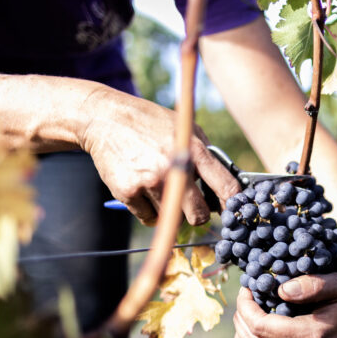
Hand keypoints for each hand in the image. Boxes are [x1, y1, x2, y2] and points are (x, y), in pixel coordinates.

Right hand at [78, 86, 240, 225]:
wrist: (105, 118)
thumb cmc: (152, 124)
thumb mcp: (187, 128)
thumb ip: (208, 156)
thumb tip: (228, 188)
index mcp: (194, 151)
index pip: (227, 188)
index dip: (231, 204)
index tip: (229, 209)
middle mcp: (174, 168)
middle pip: (199, 215)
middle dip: (198, 214)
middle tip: (193, 206)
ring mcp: (150, 182)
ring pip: (173, 219)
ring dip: (170, 210)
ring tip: (161, 188)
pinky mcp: (128, 192)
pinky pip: (148, 218)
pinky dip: (149, 211)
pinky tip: (143, 190)